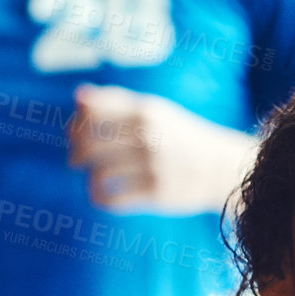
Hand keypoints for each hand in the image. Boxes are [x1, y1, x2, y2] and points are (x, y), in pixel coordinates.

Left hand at [68, 84, 255, 214]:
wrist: (220, 167)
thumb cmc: (180, 136)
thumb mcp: (154, 111)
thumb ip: (117, 102)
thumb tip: (78, 97)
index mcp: (145, 111)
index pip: (90, 113)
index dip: (74, 126)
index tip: (75, 136)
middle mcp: (148, 135)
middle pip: (88, 144)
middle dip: (75, 153)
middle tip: (76, 160)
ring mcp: (154, 165)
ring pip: (98, 173)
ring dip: (90, 178)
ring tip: (96, 180)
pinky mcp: (158, 193)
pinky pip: (112, 198)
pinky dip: (99, 198)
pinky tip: (102, 195)